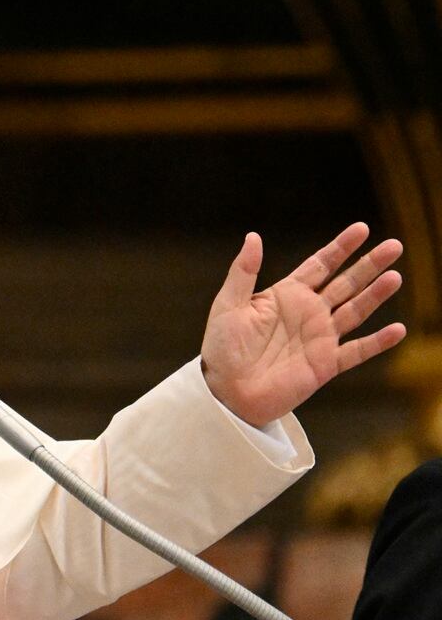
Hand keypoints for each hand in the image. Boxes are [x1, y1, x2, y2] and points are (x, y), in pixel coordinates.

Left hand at [200, 223, 405, 425]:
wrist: (226, 391)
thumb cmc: (222, 347)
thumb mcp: (228, 304)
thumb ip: (243, 271)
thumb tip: (253, 236)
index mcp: (287, 295)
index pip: (320, 264)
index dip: (341, 247)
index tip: (362, 228)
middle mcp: (308, 313)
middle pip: (346, 283)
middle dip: (369, 264)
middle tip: (394, 245)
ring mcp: (320, 338)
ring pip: (356, 311)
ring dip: (376, 295)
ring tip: (396, 276)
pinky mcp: (325, 365)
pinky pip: (357, 352)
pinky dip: (377, 342)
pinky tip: (398, 330)